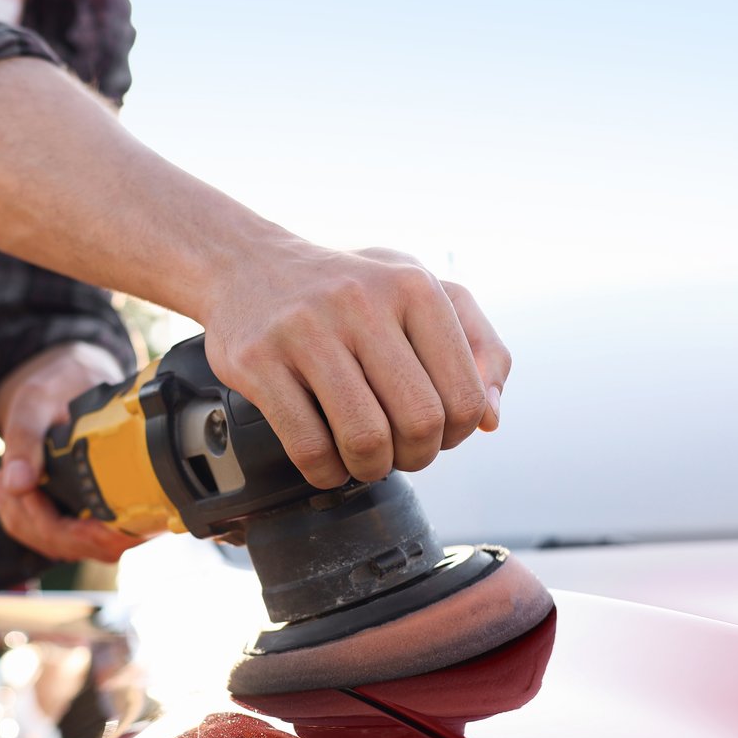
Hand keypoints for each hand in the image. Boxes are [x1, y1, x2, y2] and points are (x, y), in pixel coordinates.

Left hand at [0, 343, 146, 563]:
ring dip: (23, 519)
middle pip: (79, 547)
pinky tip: (9, 489)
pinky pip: (53, 535)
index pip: (107, 540)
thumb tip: (17, 483)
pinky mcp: (83, 512)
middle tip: (6, 480)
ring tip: (5, 479)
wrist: (72, 376)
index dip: (66, 531)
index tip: (33, 495)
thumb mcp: (38, 402)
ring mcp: (102, 510)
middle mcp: (123, 501)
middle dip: (33, 520)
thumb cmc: (63, 384)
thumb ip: (25, 439)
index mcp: (131, 475)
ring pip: (61, 545)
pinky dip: (23, 518)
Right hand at [200, 243, 510, 488]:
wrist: (246, 265)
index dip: (455, 435)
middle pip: (418, 422)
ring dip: (370, 469)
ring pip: (365, 439)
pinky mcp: (257, 361)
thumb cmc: (348, 291)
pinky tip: (326, 461)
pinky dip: (325, 472)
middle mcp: (361, 302)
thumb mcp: (418, 293)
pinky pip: (308, 446)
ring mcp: (304, 330)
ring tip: (363, 460)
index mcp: (412, 287)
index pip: (465, 397)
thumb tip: (491, 420)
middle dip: (415, 457)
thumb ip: (477, 347)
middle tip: (399, 453)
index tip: (433, 433)